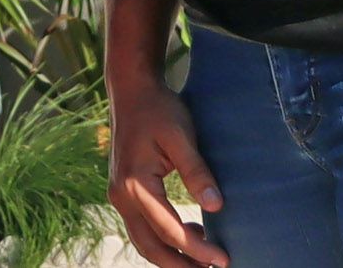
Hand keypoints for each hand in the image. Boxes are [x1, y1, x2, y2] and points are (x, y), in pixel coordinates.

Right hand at [108, 76, 225, 267]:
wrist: (131, 91)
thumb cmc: (158, 110)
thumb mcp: (181, 136)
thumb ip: (196, 172)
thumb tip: (216, 207)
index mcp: (135, 184)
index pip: (170, 231)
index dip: (198, 250)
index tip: (223, 259)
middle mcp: (121, 195)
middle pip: (151, 247)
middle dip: (181, 265)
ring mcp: (119, 195)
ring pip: (143, 242)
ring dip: (171, 257)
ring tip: (203, 261)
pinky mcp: (123, 192)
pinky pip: (141, 228)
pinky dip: (162, 240)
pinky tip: (189, 232)